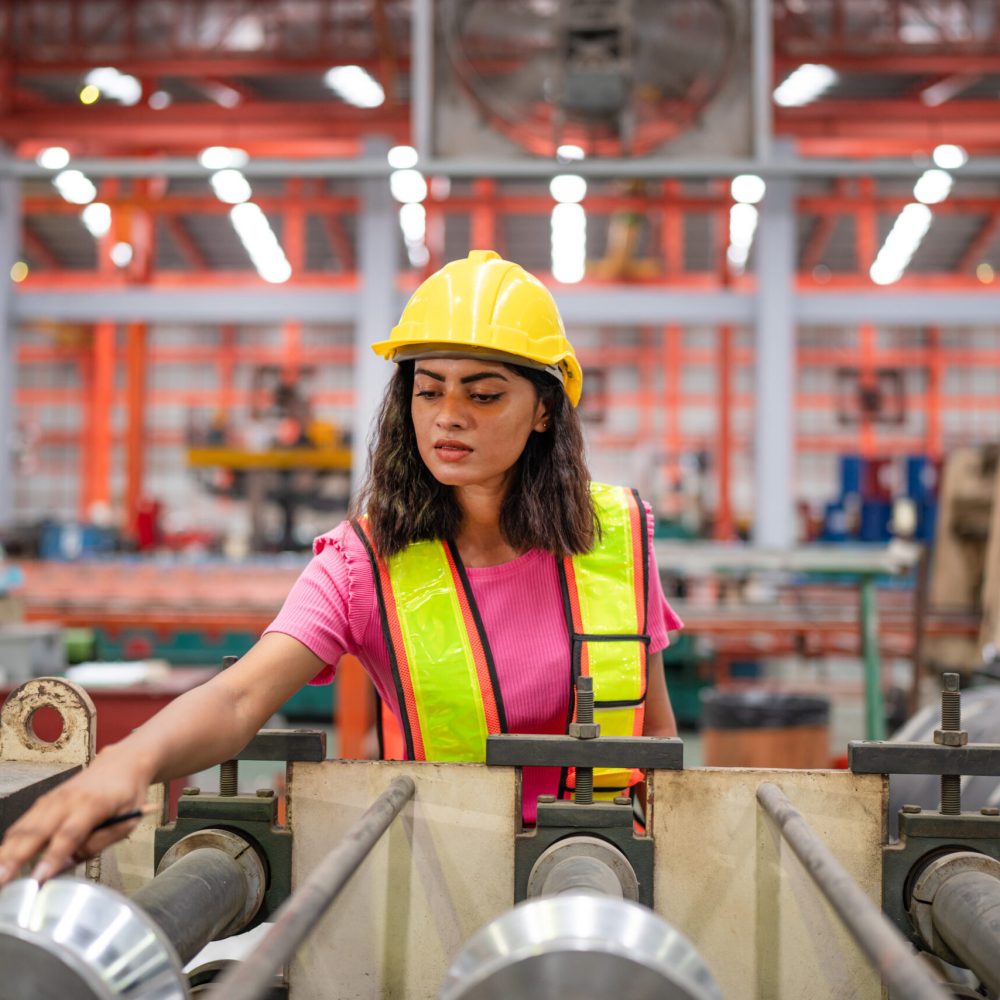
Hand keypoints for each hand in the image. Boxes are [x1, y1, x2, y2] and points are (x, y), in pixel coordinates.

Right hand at [0, 746, 151, 886]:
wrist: (122, 763)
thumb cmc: (127, 795)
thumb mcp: (126, 822)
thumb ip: (97, 844)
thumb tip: (66, 866)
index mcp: (93, 804)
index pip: (70, 835)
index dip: (53, 858)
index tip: (38, 879)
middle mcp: (68, 800)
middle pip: (37, 831)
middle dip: (15, 858)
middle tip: (1, 881)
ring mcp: (52, 798)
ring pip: (23, 828)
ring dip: (5, 852)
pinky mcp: (44, 801)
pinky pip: (22, 823)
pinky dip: (9, 842)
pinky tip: (2, 859)